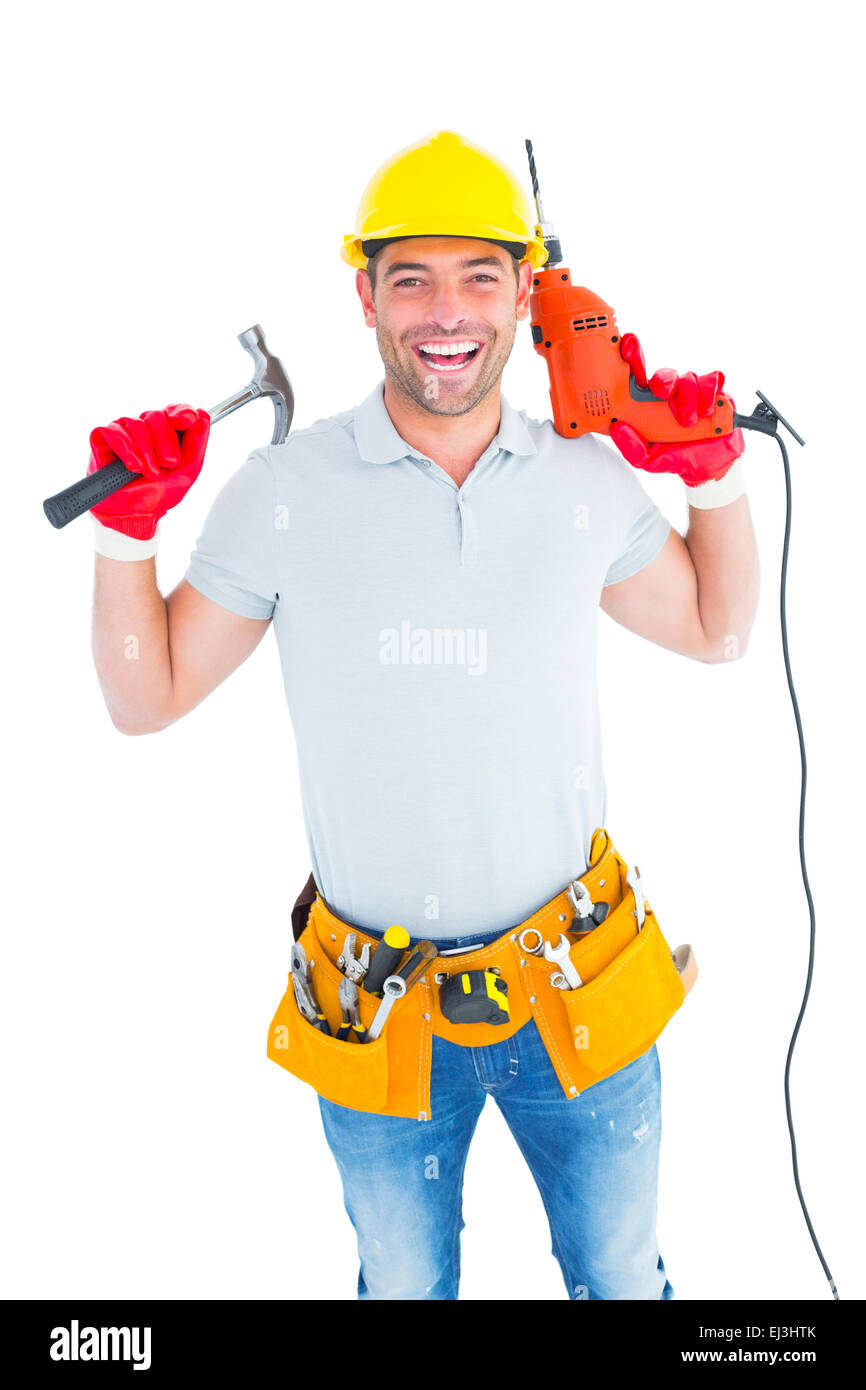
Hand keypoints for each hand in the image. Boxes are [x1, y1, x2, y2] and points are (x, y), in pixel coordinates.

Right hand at [88, 404, 210, 539]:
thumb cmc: (158, 492)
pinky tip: (133, 466)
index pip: (175, 411)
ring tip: (148, 473)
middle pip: (156, 417)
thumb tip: (203, 415)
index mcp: (166, 432)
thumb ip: (196, 443)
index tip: (187, 420)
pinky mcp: (102, 437)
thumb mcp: (186, 471)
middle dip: (165, 443)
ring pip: (136, 424)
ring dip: (146, 453)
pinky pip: (115, 432)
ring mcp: (123, 430)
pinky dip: (127, 450)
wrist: (134, 513)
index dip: (181, 412)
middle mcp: (144, 427)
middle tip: (167, 464)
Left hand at [610, 332, 743, 486]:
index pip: (637, 377)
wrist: (711, 464)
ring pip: (688, 378)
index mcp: (649, 405)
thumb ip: (632, 449)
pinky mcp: (714, 390)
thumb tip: (617, 428)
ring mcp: (692, 390)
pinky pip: (711, 379)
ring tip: (690, 422)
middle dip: (664, 381)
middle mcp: (670, 395)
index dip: (632, 357)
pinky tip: (707, 412)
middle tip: (663, 393)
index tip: (627, 345)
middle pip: (664, 374)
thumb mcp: (650, 460)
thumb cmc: (677, 457)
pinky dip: (708, 396)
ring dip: (689, 401)